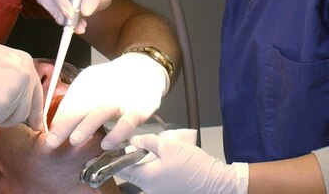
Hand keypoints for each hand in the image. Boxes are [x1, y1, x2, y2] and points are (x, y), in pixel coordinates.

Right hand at [0, 23, 42, 128]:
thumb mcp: (2, 61)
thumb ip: (15, 79)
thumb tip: (19, 100)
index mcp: (27, 65)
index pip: (37, 96)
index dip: (36, 113)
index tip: (37, 124)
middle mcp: (25, 80)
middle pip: (23, 112)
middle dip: (8, 116)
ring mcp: (13, 94)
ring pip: (6, 118)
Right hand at [36, 0, 128, 32]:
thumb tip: (85, 10)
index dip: (60, 1)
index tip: (70, 15)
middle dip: (55, 11)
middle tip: (70, 24)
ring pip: (47, 6)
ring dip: (61, 18)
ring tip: (79, 25)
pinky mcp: (55, 2)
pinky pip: (55, 13)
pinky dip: (66, 21)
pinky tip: (79, 24)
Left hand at [45, 52, 166, 149]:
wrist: (143, 69)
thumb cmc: (112, 84)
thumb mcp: (91, 87)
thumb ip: (74, 104)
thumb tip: (55, 125)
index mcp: (87, 84)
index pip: (68, 104)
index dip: (57, 121)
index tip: (46, 137)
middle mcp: (102, 90)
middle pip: (80, 108)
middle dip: (64, 125)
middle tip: (51, 142)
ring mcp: (120, 99)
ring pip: (101, 112)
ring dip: (87, 126)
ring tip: (74, 140)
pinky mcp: (138, 108)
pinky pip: (127, 122)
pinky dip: (117, 133)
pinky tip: (107, 144)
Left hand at [117, 132, 248, 193]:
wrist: (214, 180)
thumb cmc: (193, 164)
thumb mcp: (168, 145)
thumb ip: (147, 141)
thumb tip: (134, 140)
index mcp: (146, 178)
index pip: (122, 169)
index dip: (117, 156)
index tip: (113, 146)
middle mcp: (149, 188)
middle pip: (131, 172)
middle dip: (129, 157)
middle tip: (133, 143)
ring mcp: (158, 190)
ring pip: (142, 174)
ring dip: (141, 161)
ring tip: (148, 148)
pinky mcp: (166, 189)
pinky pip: (152, 177)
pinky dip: (151, 167)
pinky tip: (159, 157)